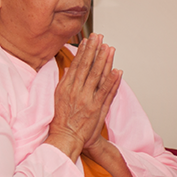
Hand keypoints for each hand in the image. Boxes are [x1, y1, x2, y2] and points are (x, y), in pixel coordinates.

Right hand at [46, 34, 121, 161]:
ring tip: (109, 48)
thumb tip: (69, 69)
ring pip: (97, 76)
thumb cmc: (61, 121)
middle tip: (99, 37)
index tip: (88, 40)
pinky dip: (112, 81)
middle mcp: (76, 91)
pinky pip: (106, 92)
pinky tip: (118, 71)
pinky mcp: (96, 108)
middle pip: (87, 66)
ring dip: (104, 61)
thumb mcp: (58, 98)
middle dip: (94, 50)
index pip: (76, 65)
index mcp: (65, 87)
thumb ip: (65, 83)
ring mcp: (87, 99)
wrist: (65, 138)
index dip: (83, 52)